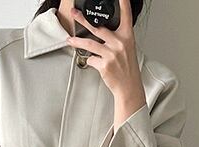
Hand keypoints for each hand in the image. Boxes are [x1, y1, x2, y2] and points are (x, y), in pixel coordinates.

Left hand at [67, 0, 145, 126]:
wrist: (129, 87)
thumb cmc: (127, 69)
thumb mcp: (126, 50)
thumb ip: (116, 39)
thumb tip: (100, 32)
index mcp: (127, 37)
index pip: (126, 16)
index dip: (123, 4)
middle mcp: (120, 43)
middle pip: (98, 28)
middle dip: (83, 20)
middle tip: (74, 13)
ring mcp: (112, 54)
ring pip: (89, 44)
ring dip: (77, 41)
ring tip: (69, 39)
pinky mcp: (105, 65)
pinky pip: (91, 59)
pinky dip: (91, 62)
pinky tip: (95, 64)